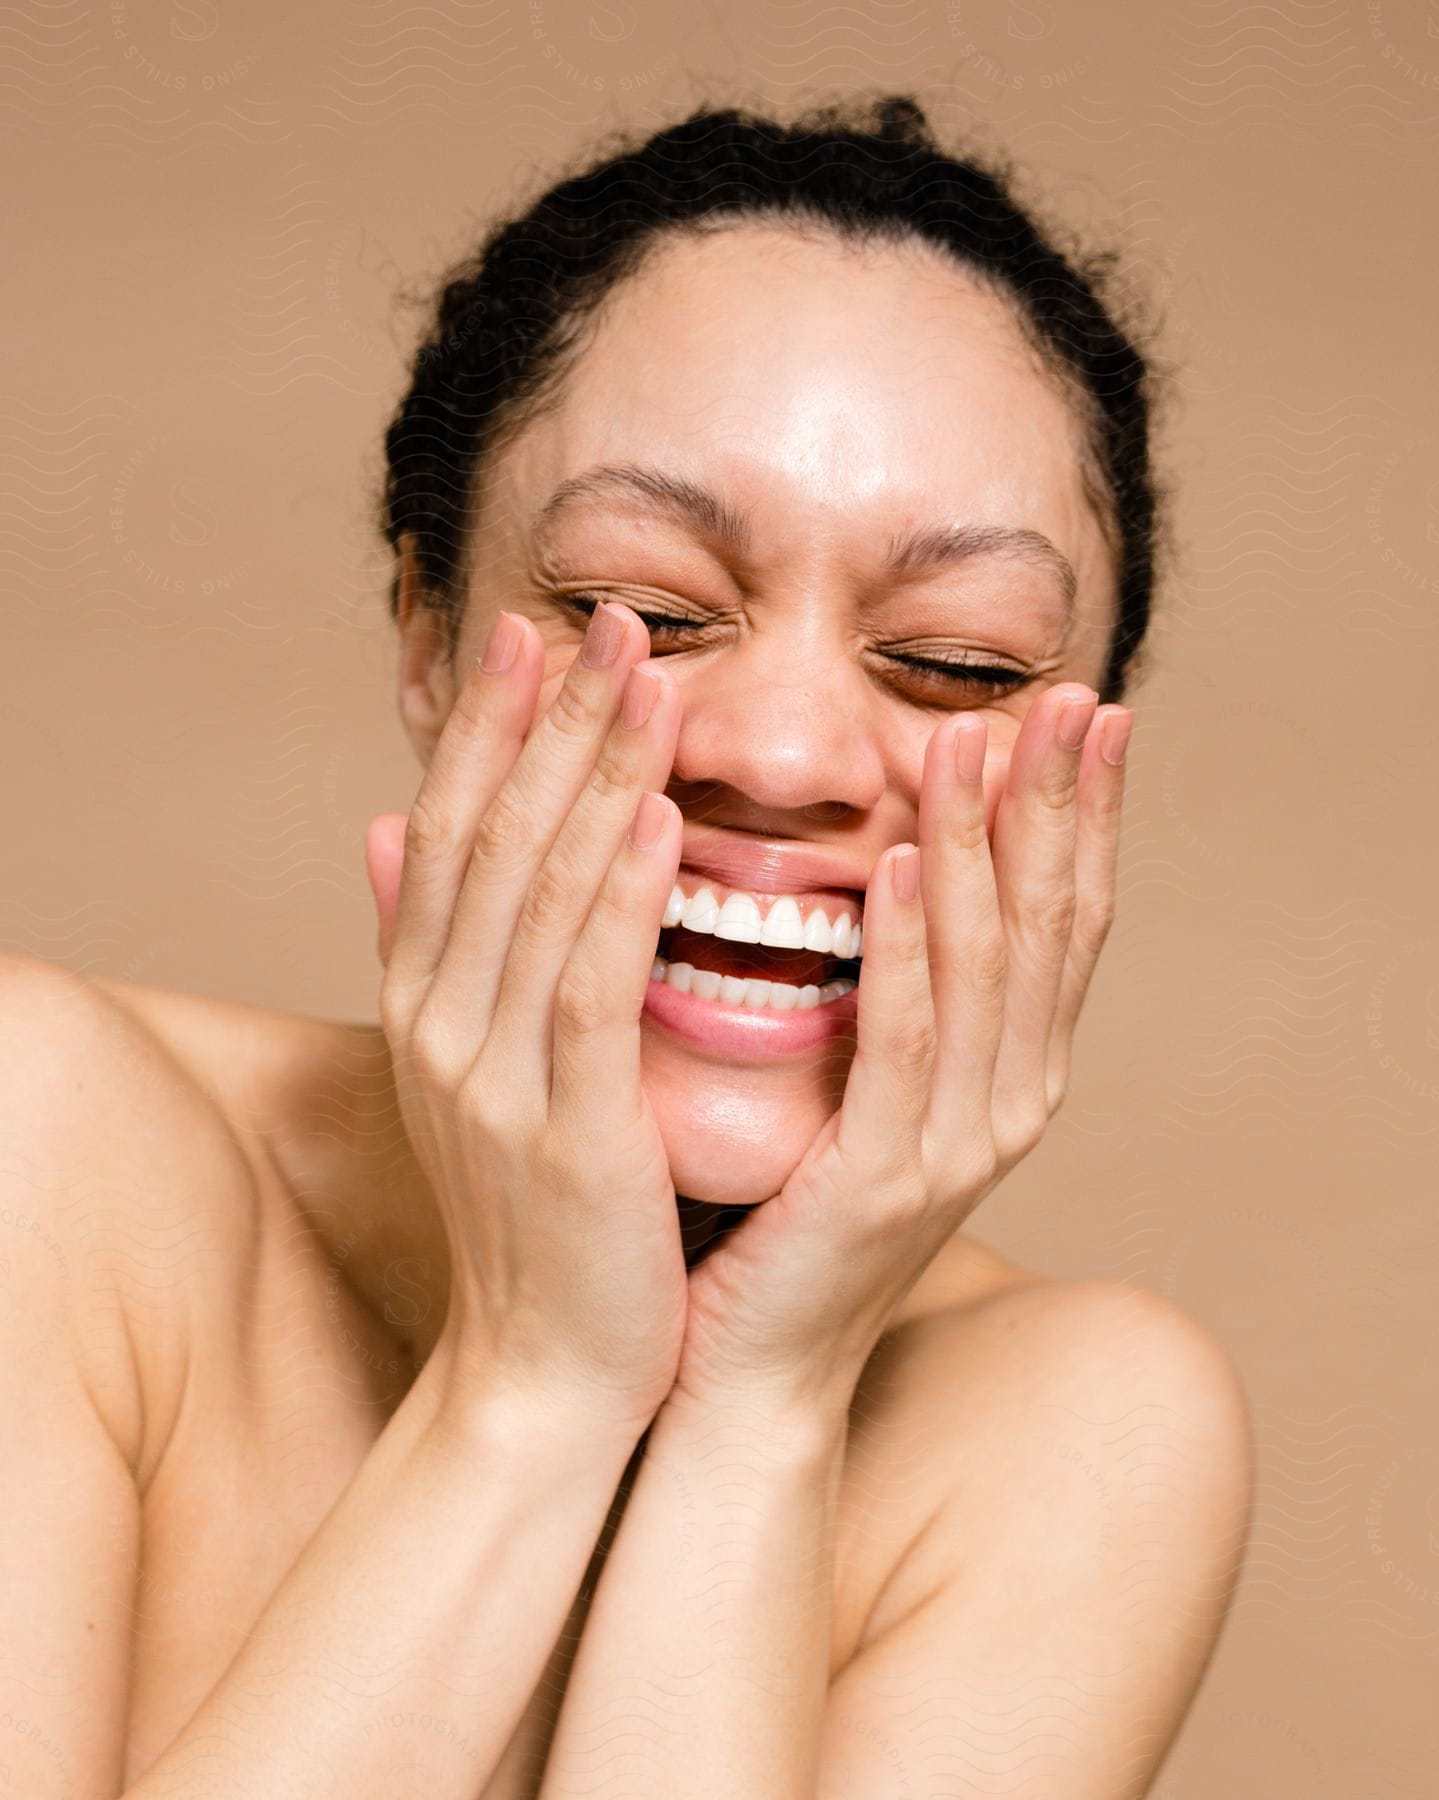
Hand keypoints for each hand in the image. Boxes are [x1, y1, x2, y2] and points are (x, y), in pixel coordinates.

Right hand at [363, 602, 689, 1437]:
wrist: (544, 1374)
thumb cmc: (537, 1216)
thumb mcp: (472, 1071)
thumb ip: (434, 946)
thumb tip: (382, 826)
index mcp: (427, 1004)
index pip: (454, 834)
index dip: (492, 727)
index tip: (536, 631)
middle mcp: (444, 1026)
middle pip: (494, 842)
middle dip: (550, 722)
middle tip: (607, 618)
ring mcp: (496, 1080)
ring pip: (541, 898)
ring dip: (593, 777)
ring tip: (647, 677)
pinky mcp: (565, 1135)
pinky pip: (590, 994)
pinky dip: (620, 901)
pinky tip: (659, 820)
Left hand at [672, 684, 1131, 1418]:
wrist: (750, 1364)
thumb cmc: (788, 1212)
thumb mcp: (859, 1085)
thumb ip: (890, 989)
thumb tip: (878, 861)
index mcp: (1005, 1073)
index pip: (1061, 916)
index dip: (1083, 814)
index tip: (1088, 712)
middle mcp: (1008, 1101)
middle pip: (1050, 925)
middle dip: (1062, 804)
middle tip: (1074, 694)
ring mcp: (959, 1142)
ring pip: (985, 965)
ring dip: (982, 845)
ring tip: (978, 739)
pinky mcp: (888, 1175)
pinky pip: (904, 1038)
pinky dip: (906, 946)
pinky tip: (895, 862)